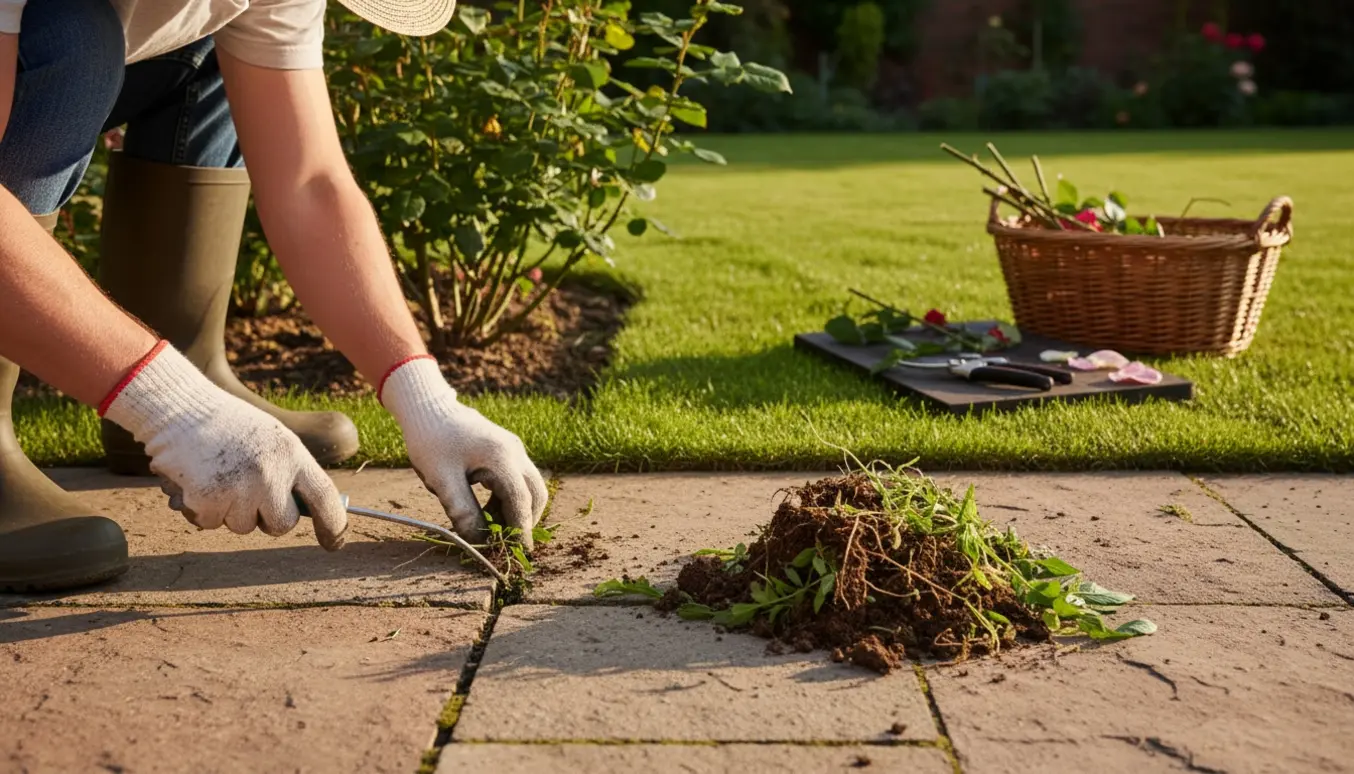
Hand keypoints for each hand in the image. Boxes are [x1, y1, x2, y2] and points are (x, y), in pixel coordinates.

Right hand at [101, 342, 347, 548]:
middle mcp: (271, 472)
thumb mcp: (269, 438)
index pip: (323, 495)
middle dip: (267, 518)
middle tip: (247, 492)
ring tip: (218, 475)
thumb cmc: (225, 424)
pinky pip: (211, 523)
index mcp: (291, 453)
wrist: (178, 406)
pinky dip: (202, 509)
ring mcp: (240, 488)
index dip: (333, 522)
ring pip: (243, 526)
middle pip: (283, 524)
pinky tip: (197, 480)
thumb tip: (308, 509)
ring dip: (230, 511)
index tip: (335, 542)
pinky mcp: (208, 500)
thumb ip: (288, 470)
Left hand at [380, 357, 547, 547]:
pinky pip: (517, 479)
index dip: (522, 530)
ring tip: (490, 528)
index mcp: (502, 458)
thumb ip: (462, 510)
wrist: (427, 407)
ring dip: (516, 510)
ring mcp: (513, 448)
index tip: (519, 553)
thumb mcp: (441, 479)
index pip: (521, 502)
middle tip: (509, 543)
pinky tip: (486, 509)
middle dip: (526, 521)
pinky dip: (508, 498)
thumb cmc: (430, 441)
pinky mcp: (506, 449)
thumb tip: (479, 540)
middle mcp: (515, 452)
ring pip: (529, 487)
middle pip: (536, 494)